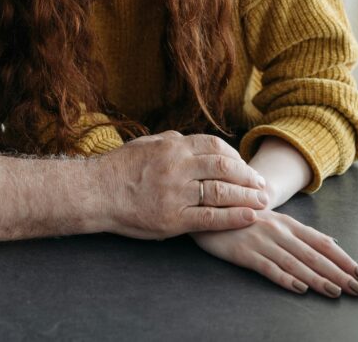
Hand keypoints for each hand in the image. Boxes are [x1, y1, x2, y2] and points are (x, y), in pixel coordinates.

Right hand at [99, 130, 268, 239]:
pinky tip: (249, 216)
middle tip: (262, 185)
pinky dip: (233, 217)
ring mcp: (175, 193)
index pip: (214, 146)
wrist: (95, 193)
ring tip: (262, 202)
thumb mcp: (144, 144)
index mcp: (172, 147)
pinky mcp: (173, 219)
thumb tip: (187, 139)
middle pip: (224, 167)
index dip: (235, 156)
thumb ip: (169, 141)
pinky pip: (210, 218)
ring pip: (221, 192)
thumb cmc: (118, 169)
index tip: (246, 167)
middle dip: (248, 176)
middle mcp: (176, 167)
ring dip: (246, 196)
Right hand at [192, 210, 357, 296]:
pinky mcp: (244, 253)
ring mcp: (261, 242)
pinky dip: (285, 278)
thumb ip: (302, 232)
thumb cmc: (245, 218)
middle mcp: (278, 231)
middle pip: (313, 255)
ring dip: (317, 279)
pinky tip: (299, 288)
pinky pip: (268, 268)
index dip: (343, 259)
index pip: (322, 242)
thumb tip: (331, 241)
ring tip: (335, 291)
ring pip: (295, 263)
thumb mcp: (275, 220)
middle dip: (338, 273)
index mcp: (288, 223)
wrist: (209, 209)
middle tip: (357, 288)